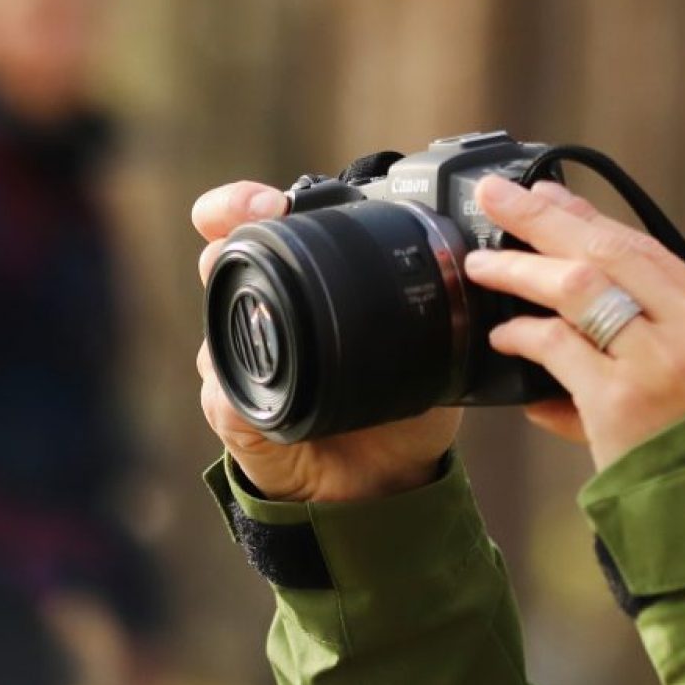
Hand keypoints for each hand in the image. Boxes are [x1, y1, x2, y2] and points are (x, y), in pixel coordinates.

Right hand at [191, 179, 461, 502]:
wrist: (385, 482)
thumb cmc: (401, 407)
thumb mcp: (428, 349)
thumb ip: (438, 309)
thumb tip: (468, 269)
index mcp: (304, 285)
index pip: (258, 225)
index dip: (246, 202)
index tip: (268, 202)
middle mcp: (264, 312)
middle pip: (220, 256)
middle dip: (226, 232)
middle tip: (256, 222)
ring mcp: (241, 359)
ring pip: (216, 318)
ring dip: (234, 312)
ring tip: (267, 318)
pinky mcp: (233, 410)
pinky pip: (220, 391)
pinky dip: (234, 389)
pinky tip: (255, 394)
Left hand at [463, 176, 684, 473]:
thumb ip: (656, 338)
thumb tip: (578, 299)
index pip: (646, 249)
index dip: (588, 220)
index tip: (547, 196)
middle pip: (610, 250)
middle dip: (545, 219)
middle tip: (497, 196)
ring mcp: (661, 361)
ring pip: (579, 287)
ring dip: (522, 270)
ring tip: (482, 265)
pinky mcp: (622, 398)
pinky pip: (558, 345)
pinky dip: (524, 333)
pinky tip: (503, 334)